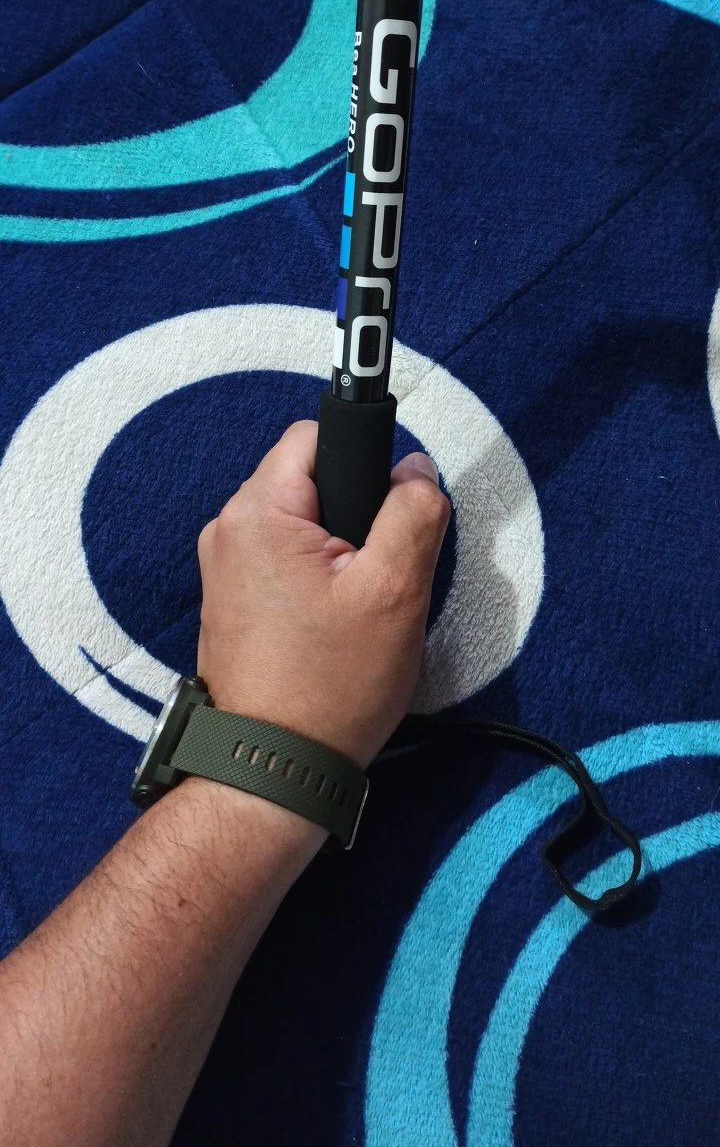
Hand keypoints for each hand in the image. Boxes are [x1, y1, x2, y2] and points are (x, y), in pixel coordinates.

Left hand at [196, 420, 449, 767]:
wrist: (272, 771)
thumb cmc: (327, 690)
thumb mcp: (395, 592)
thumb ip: (413, 513)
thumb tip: (416, 471)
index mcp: (259, 512)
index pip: (317, 434)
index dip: (366, 457)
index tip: (391, 501)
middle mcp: (229, 531)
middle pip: (311, 479)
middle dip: (356, 511)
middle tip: (380, 571)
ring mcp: (226, 568)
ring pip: (302, 523)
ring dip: (340, 550)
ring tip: (360, 605)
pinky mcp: (233, 601)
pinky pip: (286, 561)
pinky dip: (318, 579)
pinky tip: (337, 624)